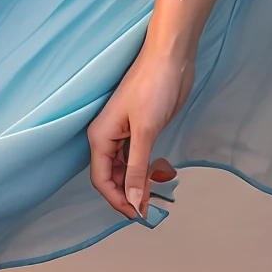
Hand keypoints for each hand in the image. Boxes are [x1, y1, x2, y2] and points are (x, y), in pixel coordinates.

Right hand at [86, 46, 190, 219]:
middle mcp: (108, 137)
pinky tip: (158, 177)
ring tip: (156, 197)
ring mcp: (124, 133)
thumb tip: (134, 201)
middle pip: (111, 176)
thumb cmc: (154, 86)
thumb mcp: (146, 131)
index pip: (100, 179)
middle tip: (149, 209)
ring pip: (125, 169)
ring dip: (137, 184)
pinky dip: (145, 170)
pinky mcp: (139, 129)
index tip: (136, 214)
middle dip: (128, 194)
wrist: (171, 57)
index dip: (116, 199)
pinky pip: (136, 157)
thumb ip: (138, 168)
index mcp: (101, 136)